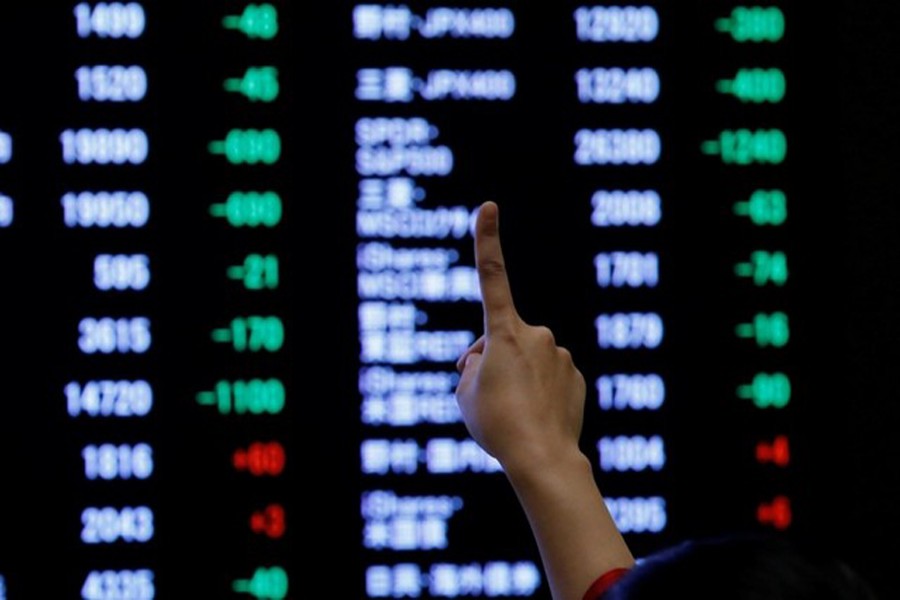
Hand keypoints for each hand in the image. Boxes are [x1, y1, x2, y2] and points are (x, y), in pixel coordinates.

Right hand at [455, 201, 586, 473]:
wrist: (541, 457)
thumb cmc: (495, 424)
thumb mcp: (463, 393)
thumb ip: (472, 367)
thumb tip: (488, 359)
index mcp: (503, 332)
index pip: (491, 278)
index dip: (486, 241)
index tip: (489, 207)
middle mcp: (536, 334)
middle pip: (503, 340)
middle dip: (493, 360)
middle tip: (491, 398)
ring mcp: (560, 354)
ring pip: (528, 360)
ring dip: (517, 378)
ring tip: (514, 412)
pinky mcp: (576, 375)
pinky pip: (549, 377)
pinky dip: (540, 391)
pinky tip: (536, 415)